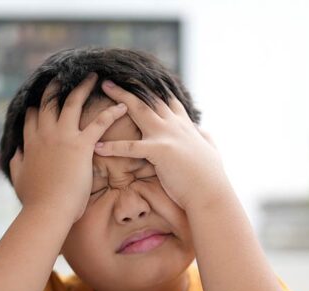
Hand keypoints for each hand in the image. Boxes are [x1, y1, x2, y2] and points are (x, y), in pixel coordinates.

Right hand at [10, 74, 128, 222]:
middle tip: (66, 76)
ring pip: (73, 103)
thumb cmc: (35, 200)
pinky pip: (99, 123)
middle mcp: (45, 134)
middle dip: (57, 86)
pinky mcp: (81, 145)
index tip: (43, 98)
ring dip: (84, 87)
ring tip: (93, 76)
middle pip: (50, 102)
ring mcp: (63, 137)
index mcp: (31, 143)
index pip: (33, 116)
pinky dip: (112, 112)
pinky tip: (122, 106)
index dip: (38, 106)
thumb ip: (16, 163)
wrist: (48, 210)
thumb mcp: (19, 178)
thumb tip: (14, 153)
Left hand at [93, 80, 227, 211]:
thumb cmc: (211, 177)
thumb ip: (204, 138)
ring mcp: (167, 135)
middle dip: (131, 87)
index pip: (167, 101)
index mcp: (185, 126)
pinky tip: (97, 146)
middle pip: (149, 99)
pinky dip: (113, 147)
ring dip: (120, 99)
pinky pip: (130, 147)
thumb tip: (202, 131)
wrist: (211, 193)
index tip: (139, 81)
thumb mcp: (211, 150)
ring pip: (140, 110)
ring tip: (104, 88)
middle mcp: (175, 125)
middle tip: (112, 79)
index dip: (153, 90)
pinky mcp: (160, 151)